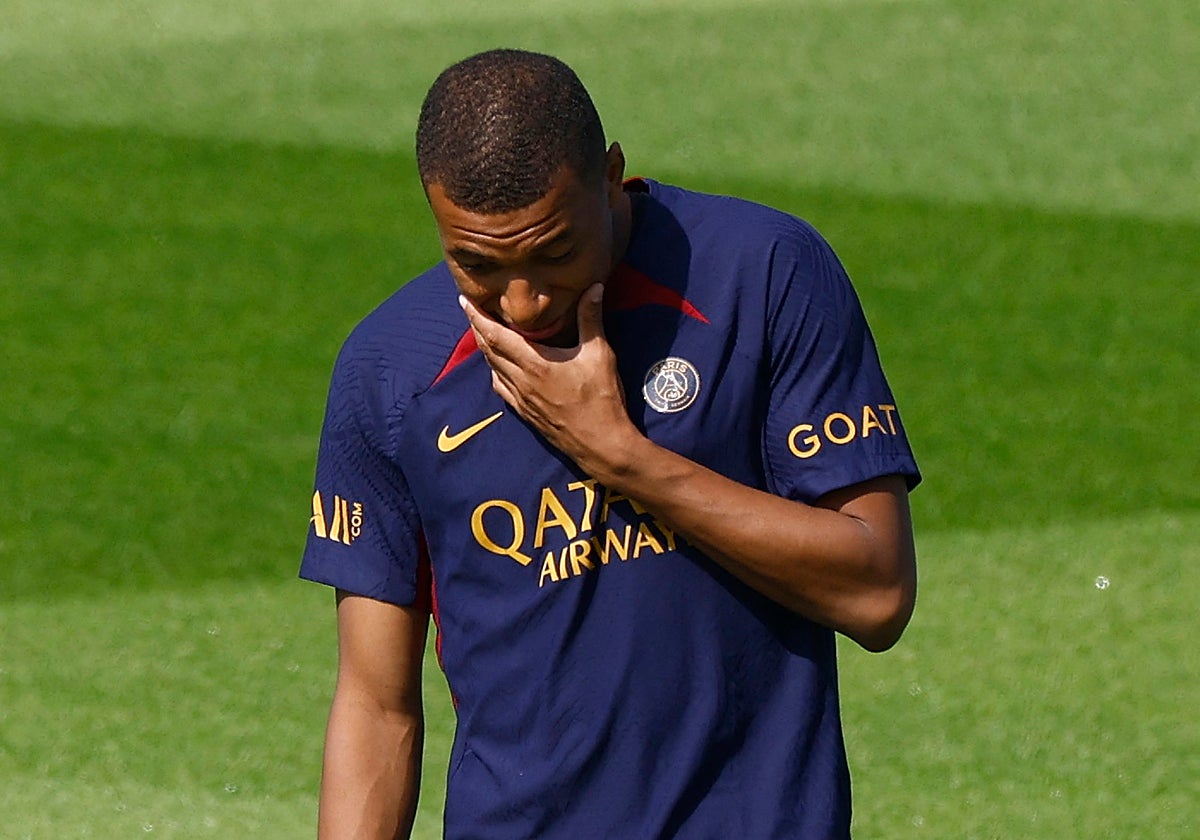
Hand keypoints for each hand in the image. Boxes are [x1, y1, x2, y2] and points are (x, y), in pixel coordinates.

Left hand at [460, 283, 633, 469]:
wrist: (599, 443)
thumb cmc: (601, 399)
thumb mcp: (599, 354)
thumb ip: (591, 318)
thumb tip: (594, 287)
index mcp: (534, 364)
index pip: (496, 336)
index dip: (477, 317)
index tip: (464, 301)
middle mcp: (521, 381)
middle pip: (488, 350)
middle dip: (476, 328)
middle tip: (470, 311)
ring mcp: (521, 399)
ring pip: (492, 368)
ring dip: (484, 349)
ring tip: (482, 333)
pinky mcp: (525, 412)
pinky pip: (500, 387)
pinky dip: (495, 370)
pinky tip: (499, 367)